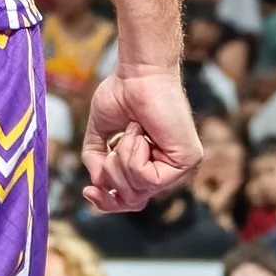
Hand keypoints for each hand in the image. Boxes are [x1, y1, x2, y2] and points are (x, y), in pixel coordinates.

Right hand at [82, 69, 200, 213]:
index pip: (132, 201)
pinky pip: (150, 179)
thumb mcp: (101, 134)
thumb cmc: (122, 93)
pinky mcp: (188, 160)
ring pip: (138, 191)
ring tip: (130, 131)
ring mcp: (180, 168)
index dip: (109, 203)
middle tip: (112, 147)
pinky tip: (139, 132)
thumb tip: (96, 187)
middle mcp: (169, 170)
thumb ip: (96, 161)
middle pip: (131, 200)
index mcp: (152, 165)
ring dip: (122, 159)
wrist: (137, 72)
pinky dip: (134, 154)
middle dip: (112, 175)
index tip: (87, 192)